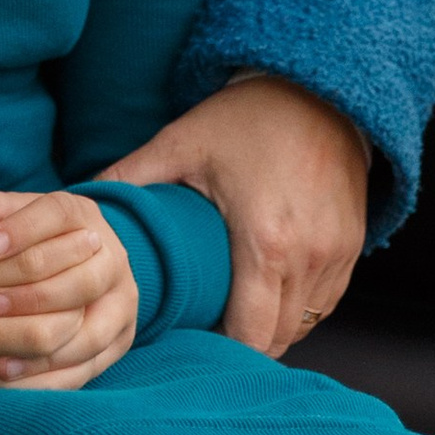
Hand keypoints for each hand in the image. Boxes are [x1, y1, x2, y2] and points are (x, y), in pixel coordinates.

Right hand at [0, 190, 136, 390]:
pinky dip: (48, 365)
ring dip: (69, 331)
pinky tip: (64, 344)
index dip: (65, 250)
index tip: (91, 237)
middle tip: (98, 273)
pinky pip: (19, 385)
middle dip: (78, 295)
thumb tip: (52, 240)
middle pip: (43, 320)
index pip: (27, 265)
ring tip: (85, 307)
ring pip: (37, 356)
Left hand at [103, 75, 369, 356]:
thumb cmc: (246, 119)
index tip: (193, 334)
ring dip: (273, 326)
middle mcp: (309, 257)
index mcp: (265, 243)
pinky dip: (299, 305)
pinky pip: (326, 300)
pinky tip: (270, 288)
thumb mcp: (180, 144)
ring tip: (238, 307)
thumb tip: (80, 201)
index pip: (249, 336)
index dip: (219, 346)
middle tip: (207, 325)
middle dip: (242, 343)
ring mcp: (338, 254)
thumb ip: (129, 179)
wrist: (317, 88)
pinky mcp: (354, 246)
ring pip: (304, 324)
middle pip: (277, 340)